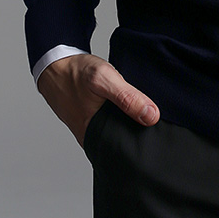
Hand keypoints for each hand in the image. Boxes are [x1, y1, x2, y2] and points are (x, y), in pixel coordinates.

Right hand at [36, 53, 159, 145]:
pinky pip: (114, 124)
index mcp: (96, 135)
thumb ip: (127, 97)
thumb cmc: (76, 73)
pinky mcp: (94, 122)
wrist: (55, 66)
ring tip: (149, 116)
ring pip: (120, 133)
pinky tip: (132, 109)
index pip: (128, 151)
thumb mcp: (103, 79)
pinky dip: (123, 117)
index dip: (146, 145)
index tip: (163, 137)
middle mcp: (94, 138)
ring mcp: (94, 130)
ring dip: (132, 124)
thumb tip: (151, 117)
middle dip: (142, 136)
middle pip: (125, 143)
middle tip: (160, 125)